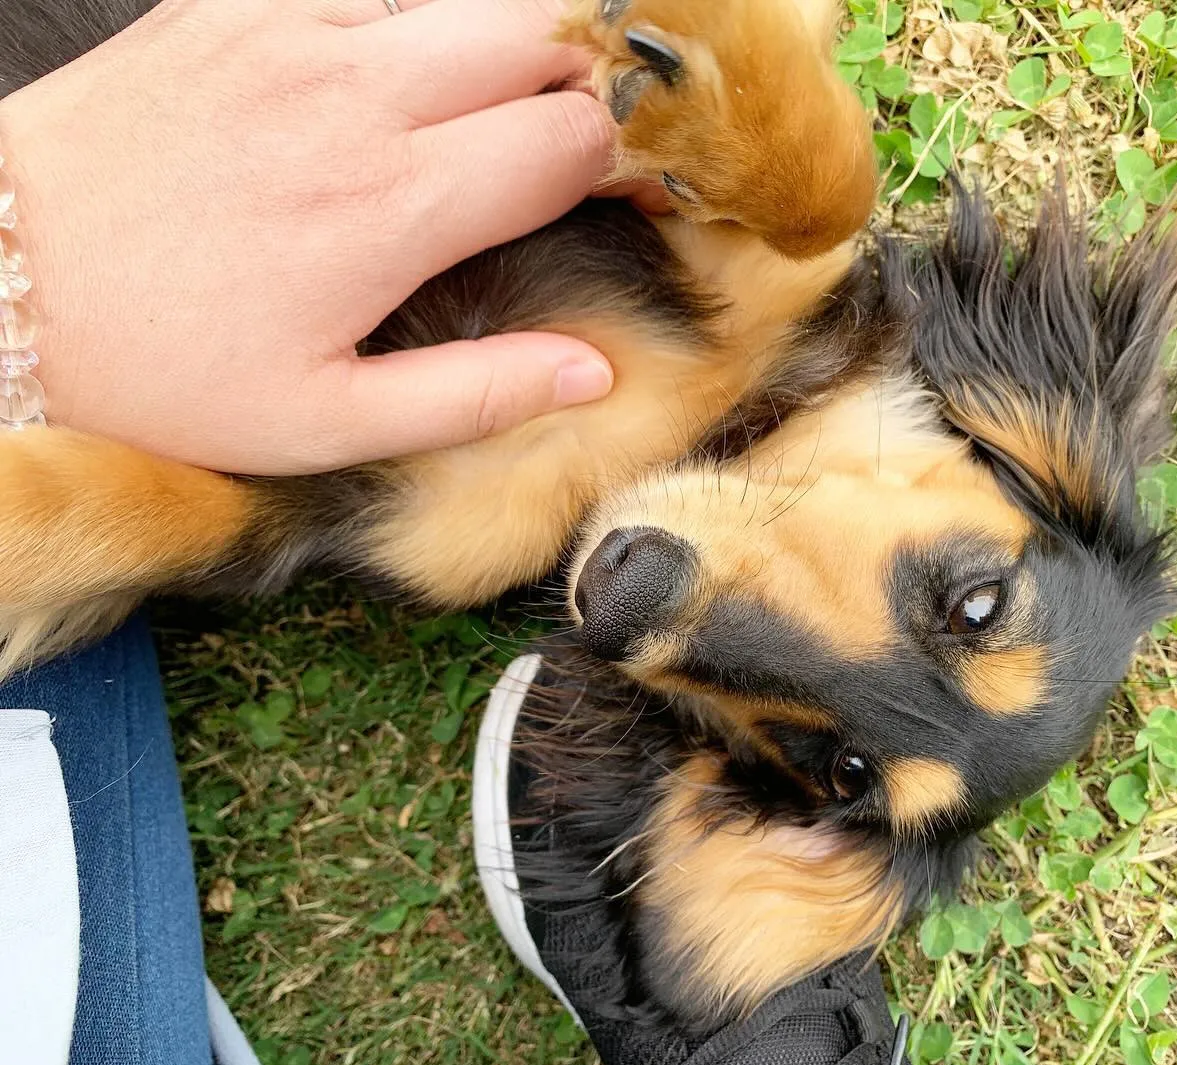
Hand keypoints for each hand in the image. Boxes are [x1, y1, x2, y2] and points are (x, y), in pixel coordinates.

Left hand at [0, 0, 626, 474]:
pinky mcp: (235, 5)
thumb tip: (594, 373)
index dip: (623, 164)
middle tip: (574, 147)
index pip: (572, 135)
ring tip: (497, 117)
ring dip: (510, 47)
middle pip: (542, 33)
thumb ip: (477, 393)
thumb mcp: (326, 421)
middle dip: (585, 83)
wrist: (1, 284)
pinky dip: (418, 25)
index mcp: (392, 206)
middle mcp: (355, 96)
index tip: (624, 200)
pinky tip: (401, 86)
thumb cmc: (163, 368)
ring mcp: (290, 33)